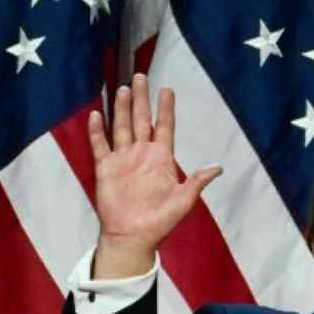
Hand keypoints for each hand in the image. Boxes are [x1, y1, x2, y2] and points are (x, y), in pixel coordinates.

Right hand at [87, 73, 223, 277]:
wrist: (133, 237)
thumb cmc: (160, 222)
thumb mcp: (183, 202)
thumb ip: (197, 182)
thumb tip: (217, 168)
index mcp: (161, 159)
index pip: (164, 127)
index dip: (165, 109)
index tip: (167, 90)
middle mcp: (142, 155)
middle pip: (140, 120)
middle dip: (140, 99)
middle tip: (139, 76)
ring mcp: (123, 160)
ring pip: (121, 127)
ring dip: (121, 109)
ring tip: (121, 88)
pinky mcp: (106, 168)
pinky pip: (101, 145)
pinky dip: (98, 131)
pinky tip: (96, 115)